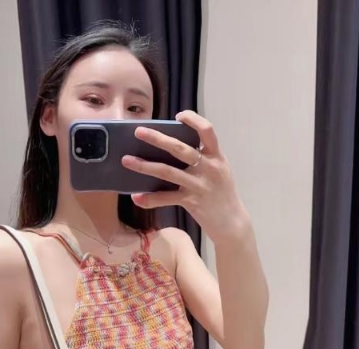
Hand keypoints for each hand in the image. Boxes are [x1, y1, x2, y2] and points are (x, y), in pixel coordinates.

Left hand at [121, 110, 249, 243]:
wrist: (232, 222)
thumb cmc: (222, 194)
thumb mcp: (219, 170)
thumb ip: (204, 158)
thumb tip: (174, 147)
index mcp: (216, 156)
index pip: (207, 130)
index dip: (192, 119)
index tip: (178, 116)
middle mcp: (208, 167)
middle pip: (180, 148)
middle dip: (157, 138)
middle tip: (138, 132)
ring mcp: (199, 185)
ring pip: (167, 172)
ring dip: (145, 166)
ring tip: (127, 160)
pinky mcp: (191, 201)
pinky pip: (166, 198)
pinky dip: (150, 199)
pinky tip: (136, 198)